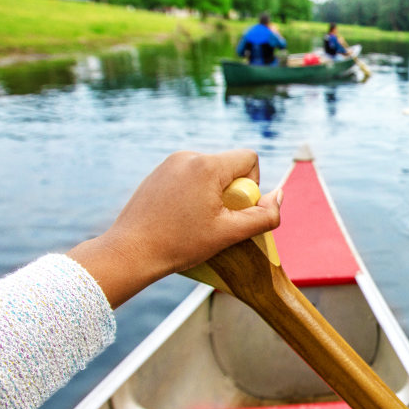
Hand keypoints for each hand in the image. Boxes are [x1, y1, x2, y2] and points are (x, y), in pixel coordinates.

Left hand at [68, 150, 281, 307]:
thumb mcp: (229, 234)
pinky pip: (190, 175)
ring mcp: (171, 162)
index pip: (249, 159)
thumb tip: (279, 196)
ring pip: (210, 172)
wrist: (129, 252)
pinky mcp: (159, 172)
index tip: (232, 211)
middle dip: (230, 192)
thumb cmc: (178, 244)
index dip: (251, 187)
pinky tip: (178, 218)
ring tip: (193, 221)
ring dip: (212, 194)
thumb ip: (263, 215)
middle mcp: (189, 156)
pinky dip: (193, 193)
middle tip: (211, 221)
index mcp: (208, 165)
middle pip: (229, 166)